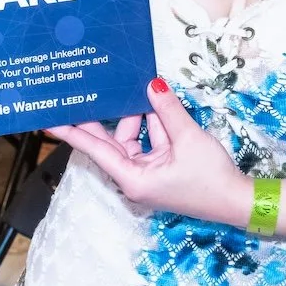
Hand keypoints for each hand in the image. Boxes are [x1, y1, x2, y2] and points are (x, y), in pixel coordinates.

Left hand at [49, 79, 252, 224]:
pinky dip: (152, 124)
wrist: (237, 200)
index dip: (71, 133)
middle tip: (83, 92)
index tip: (49, 120)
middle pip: (109, 142)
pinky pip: (148, 141)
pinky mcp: (160, 168)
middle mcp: (134, 177)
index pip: (94, 149)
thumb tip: (152, 85)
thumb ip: (167, 110)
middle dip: (102, 116)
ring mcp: (147, 173)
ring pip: (131, 138)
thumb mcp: (188, 138)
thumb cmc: (211, 178)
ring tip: (136, 91)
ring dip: (137, 117)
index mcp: (133, 178)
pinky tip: (155, 104)